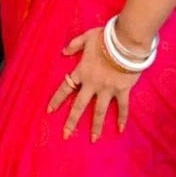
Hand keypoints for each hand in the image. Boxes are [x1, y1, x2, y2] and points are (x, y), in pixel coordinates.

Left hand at [47, 26, 139, 142]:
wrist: (126, 41)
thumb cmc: (106, 37)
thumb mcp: (87, 37)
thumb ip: (74, 44)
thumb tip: (63, 52)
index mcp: (82, 71)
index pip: (66, 88)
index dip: (57, 100)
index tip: (49, 111)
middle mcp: (92, 84)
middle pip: (79, 106)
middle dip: (71, 121)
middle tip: (66, 135)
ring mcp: (107, 89)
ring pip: (99, 111)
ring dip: (96, 126)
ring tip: (93, 139)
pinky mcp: (122, 90)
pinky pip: (122, 107)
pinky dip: (122, 118)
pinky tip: (121, 129)